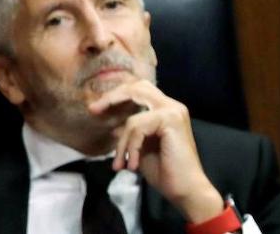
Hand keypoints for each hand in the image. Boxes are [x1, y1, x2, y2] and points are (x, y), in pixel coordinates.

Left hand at [88, 79, 223, 222]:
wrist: (185, 190)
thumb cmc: (164, 170)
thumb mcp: (140, 146)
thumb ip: (130, 131)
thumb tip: (112, 123)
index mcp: (165, 109)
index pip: (137, 90)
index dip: (115, 95)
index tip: (95, 108)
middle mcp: (171, 105)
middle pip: (135, 89)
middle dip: (111, 98)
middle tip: (94, 111)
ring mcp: (173, 111)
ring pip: (132, 119)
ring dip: (122, 143)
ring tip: (120, 163)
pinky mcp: (171, 120)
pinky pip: (137, 129)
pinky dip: (131, 148)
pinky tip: (133, 165)